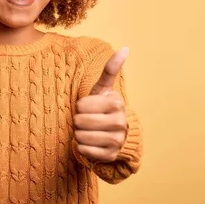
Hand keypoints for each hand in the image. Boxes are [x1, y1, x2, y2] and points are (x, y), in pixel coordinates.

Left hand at [74, 47, 128, 161]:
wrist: (116, 135)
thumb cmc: (103, 108)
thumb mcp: (104, 89)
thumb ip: (111, 69)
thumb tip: (125, 48)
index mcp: (117, 103)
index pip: (81, 105)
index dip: (80, 106)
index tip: (89, 107)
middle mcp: (119, 122)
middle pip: (80, 121)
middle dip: (78, 121)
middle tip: (87, 120)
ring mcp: (116, 140)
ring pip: (81, 136)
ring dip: (79, 133)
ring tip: (87, 130)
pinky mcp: (110, 155)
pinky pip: (84, 149)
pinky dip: (81, 146)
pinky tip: (89, 142)